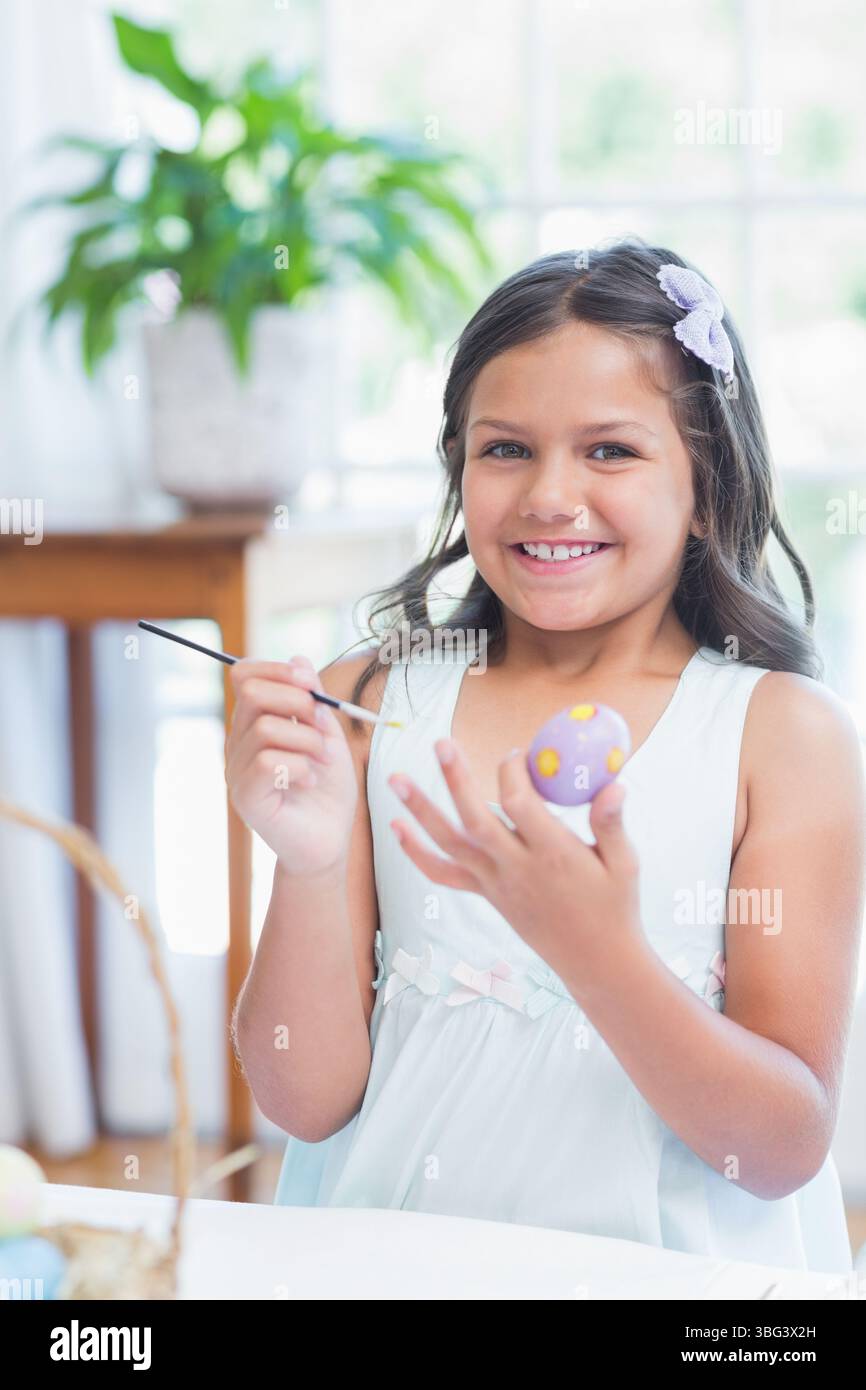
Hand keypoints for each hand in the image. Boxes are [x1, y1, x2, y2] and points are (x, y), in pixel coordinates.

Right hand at [225, 655, 356, 877]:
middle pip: (252, 693)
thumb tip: (299, 659)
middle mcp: (238, 743)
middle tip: (324, 727)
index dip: (278, 670)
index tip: (311, 684)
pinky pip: (267, 762)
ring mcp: (237, 771)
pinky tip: (310, 781)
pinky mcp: (245, 798)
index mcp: (254, 723)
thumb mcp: (328, 735)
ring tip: (323, 762)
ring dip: (308, 741)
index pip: (244, 675)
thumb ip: (314, 700)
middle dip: (298, 702)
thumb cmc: (328, 790)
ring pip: (266, 728)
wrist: (329, 842)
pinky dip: (300, 767)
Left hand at [387, 738, 643, 993]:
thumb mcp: (624, 863)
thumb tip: (614, 784)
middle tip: (441, 743)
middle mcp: (517, 868)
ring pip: (450, 843)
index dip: (514, 772)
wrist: (595, 961)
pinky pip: (444, 874)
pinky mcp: (486, 894)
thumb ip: (611, 823)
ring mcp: (496, 883)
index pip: (521, 805)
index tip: (516, 753)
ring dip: (420, 811)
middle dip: (456, 779)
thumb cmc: (615, 906)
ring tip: (395, 778)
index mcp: (553, 854)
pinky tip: (396, 826)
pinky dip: (416, 853)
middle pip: (476, 819)